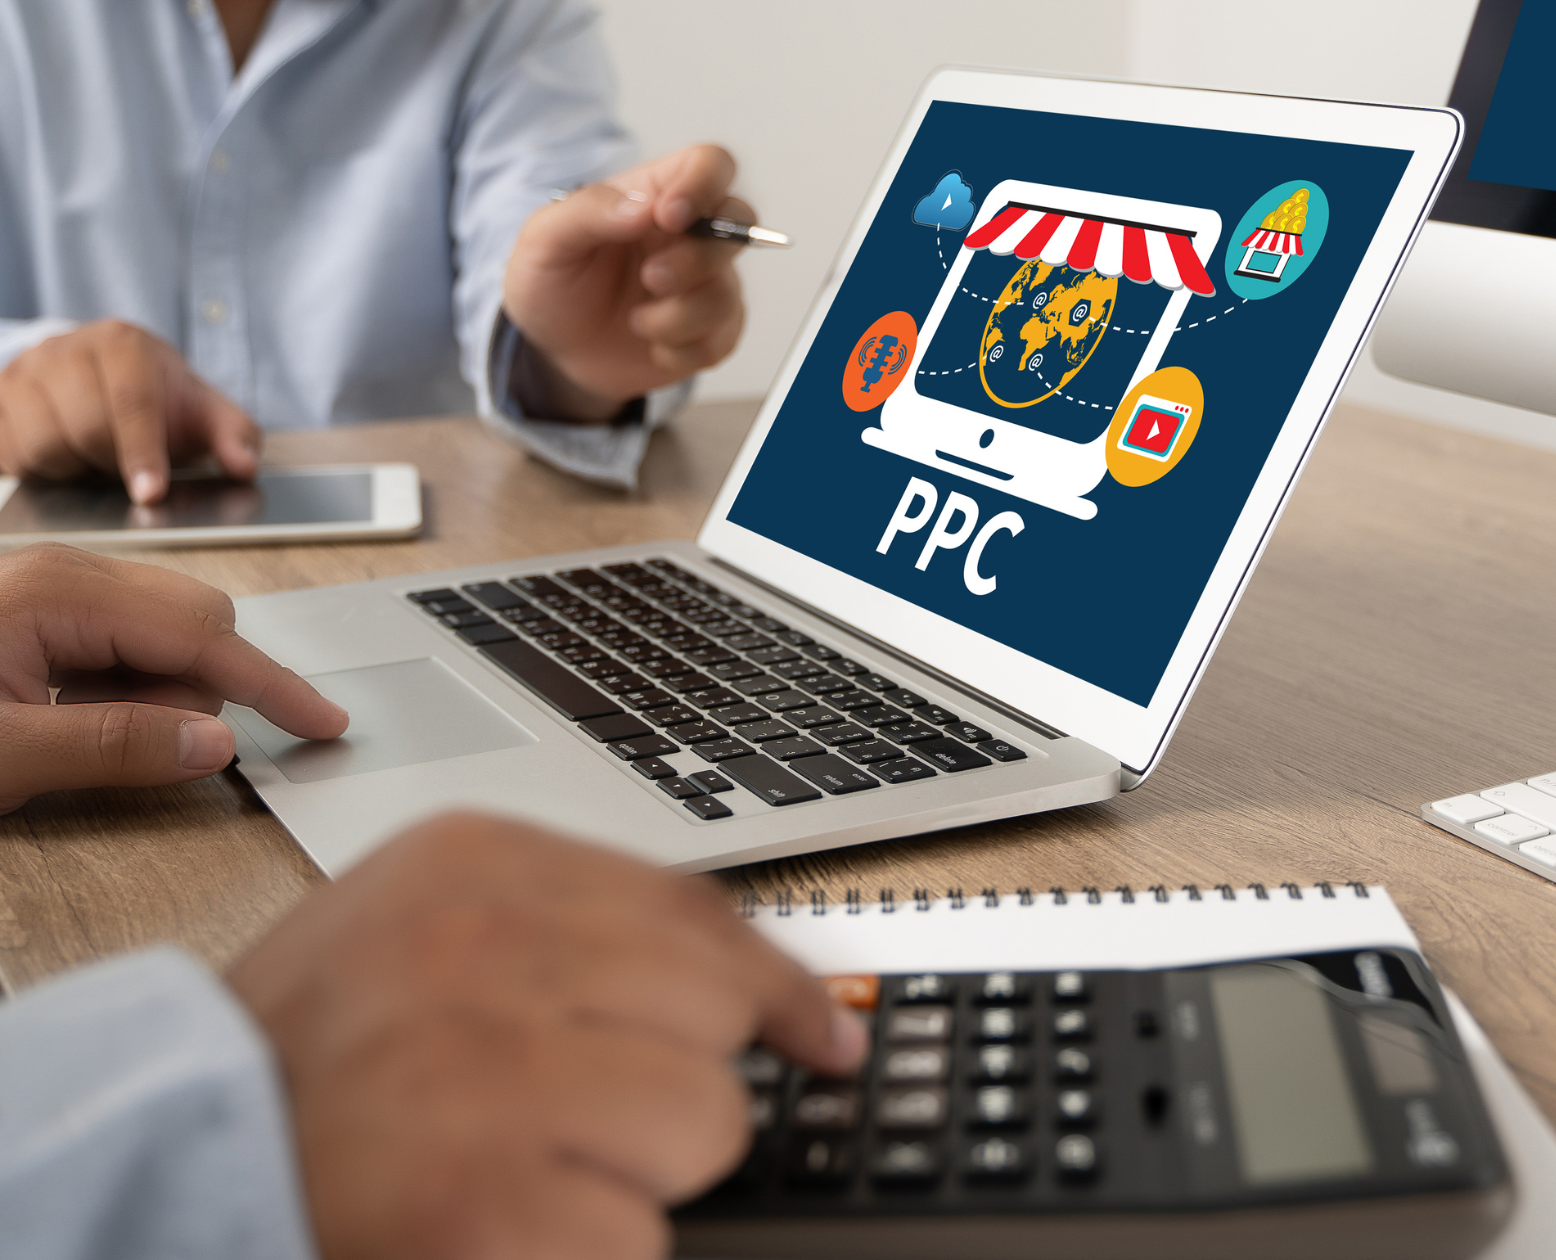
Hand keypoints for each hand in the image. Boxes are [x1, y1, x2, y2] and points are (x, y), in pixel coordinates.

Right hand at [0, 320, 259, 504]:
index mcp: (121, 344)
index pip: (130, 401)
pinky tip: (66, 461)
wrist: (109, 375)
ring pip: (42, 444)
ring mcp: (23, 372)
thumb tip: (244, 466)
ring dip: (75, 469)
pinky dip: (40, 470)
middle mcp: (64, 349)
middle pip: (84, 427)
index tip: (151, 493)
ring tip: (97, 460)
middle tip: (127, 469)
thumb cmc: (161, 400)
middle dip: (111, 463)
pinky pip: (10, 452)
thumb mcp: (207, 414)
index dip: (141, 452)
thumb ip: (234, 437)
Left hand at [0, 544, 347, 812]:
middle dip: (191, 692)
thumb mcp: (3, 753)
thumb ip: (111, 747)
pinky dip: (124, 689)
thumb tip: (215, 743)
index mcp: (60, 591)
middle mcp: (70, 574)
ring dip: (149, 696)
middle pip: (198, 626)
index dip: (270, 685)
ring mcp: (61, 587)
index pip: (202, 636)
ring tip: (72, 726)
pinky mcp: (52, 610)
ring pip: (169, 639)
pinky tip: (68, 713)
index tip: (322, 721)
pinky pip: (130, 646)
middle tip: (126, 739)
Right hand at [227, 812, 867, 1259]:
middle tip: (578, 1112)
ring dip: (636, 1171)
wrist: (163, 1163)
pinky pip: (644, 1234)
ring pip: (706, 1118)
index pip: (693, 909)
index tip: (822, 1031)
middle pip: (714, 1009)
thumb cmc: (307, 1062)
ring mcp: (486, 1074)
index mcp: (473, 865)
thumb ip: (574, 933)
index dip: (775, 982)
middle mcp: (483, 950)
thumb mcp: (424, 934)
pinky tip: (503, 1228)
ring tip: (521, 1168)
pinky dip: (592, 1252)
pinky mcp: (488, 1207)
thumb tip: (759, 984)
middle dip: (677, 1078)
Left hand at [502, 145, 749, 420]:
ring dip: (677, 317)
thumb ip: (588, 212)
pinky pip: (719, 341)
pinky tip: (651, 344)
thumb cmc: (553, 283)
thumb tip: (643, 208)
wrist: (556, 348)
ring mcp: (707, 283)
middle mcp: (691, 234)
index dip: (702, 185)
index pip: (710, 164)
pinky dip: (680, 351)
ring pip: (725, 293)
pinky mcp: (712, 330)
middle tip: (650, 278)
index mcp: (656, 194)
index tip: (667, 217)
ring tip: (636, 322)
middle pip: (739, 222)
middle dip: (696, 260)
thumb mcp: (544, 240)